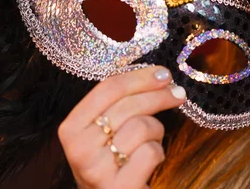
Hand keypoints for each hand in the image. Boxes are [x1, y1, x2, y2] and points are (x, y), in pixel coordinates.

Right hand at [58, 66, 186, 188]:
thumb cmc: (110, 162)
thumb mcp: (102, 133)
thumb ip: (117, 105)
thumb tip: (157, 75)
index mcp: (71, 128)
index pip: (108, 89)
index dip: (140, 77)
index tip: (163, 73)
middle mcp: (79, 149)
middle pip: (128, 105)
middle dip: (159, 95)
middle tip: (178, 93)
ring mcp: (97, 171)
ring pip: (142, 127)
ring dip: (156, 132)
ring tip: (151, 141)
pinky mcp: (119, 188)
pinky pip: (150, 152)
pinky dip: (158, 153)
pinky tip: (149, 162)